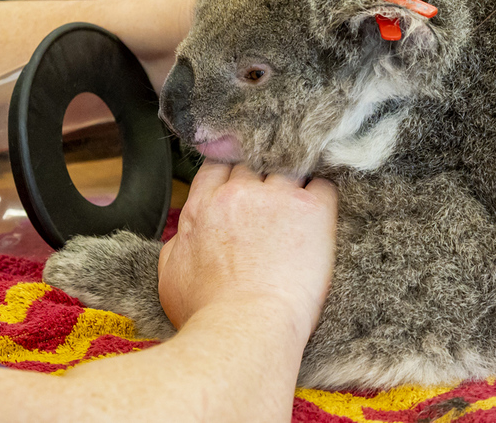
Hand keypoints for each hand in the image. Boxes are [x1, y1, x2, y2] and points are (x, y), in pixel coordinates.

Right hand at [157, 162, 337, 341]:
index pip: (218, 167)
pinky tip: (320, 215)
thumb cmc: (208, 315)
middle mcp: (237, 194)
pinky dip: (323, 194)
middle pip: (253, 165)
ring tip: (299, 211)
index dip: (231, 175)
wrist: (243, 330)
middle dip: (261, 179)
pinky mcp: (311, 211)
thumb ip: (177, 246)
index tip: (242, 189)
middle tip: (272, 204)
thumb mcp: (171, 278)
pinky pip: (324, 186)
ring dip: (294, 185)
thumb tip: (185, 237)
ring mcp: (276, 198)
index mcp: (202, 208)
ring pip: (289, 170)